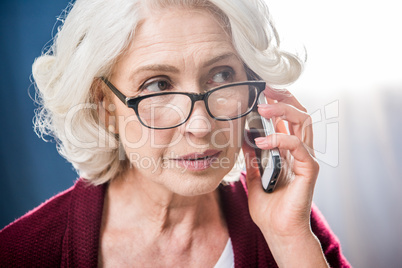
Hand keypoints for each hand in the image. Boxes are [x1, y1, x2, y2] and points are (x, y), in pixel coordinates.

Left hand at [242, 87, 327, 266]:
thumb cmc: (269, 208)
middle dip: (284, 98)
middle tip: (265, 91)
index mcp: (289, 152)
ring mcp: (306, 159)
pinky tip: (261, 141)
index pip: (290, 119)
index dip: (279, 102)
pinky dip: (279, 139)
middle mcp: (300, 152)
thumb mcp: (255, 177)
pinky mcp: (309, 170)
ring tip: (262, 109)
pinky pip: (298, 145)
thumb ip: (252, 158)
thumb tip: (244, 139)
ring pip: (303, 123)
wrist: (277, 231)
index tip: (262, 92)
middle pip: (300, 114)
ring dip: (282, 111)